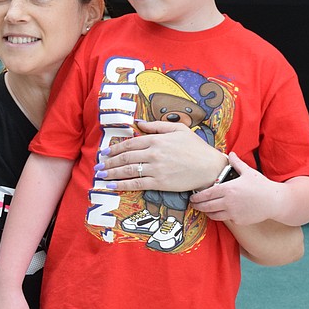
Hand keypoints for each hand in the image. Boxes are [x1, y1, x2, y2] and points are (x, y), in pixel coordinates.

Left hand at [95, 120, 225, 191]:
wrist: (210, 167)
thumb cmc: (196, 147)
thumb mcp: (177, 130)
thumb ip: (156, 125)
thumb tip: (138, 122)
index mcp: (157, 139)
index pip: (130, 144)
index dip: (115, 149)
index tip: (105, 153)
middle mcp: (153, 153)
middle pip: (125, 158)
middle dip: (109, 162)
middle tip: (98, 166)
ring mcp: (155, 169)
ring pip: (128, 171)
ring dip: (111, 173)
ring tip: (101, 175)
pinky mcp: (159, 183)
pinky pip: (136, 184)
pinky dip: (122, 185)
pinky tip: (112, 186)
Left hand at [189, 152, 283, 224]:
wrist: (274, 202)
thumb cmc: (262, 186)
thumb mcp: (248, 172)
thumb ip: (236, 163)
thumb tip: (230, 153)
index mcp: (228, 189)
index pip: (206, 194)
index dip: (197, 197)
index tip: (192, 197)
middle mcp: (228, 202)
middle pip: (206, 207)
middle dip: (197, 206)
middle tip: (193, 205)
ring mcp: (233, 213)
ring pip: (214, 215)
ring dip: (207, 212)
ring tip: (205, 209)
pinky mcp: (238, 221)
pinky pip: (225, 219)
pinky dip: (221, 216)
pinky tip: (221, 211)